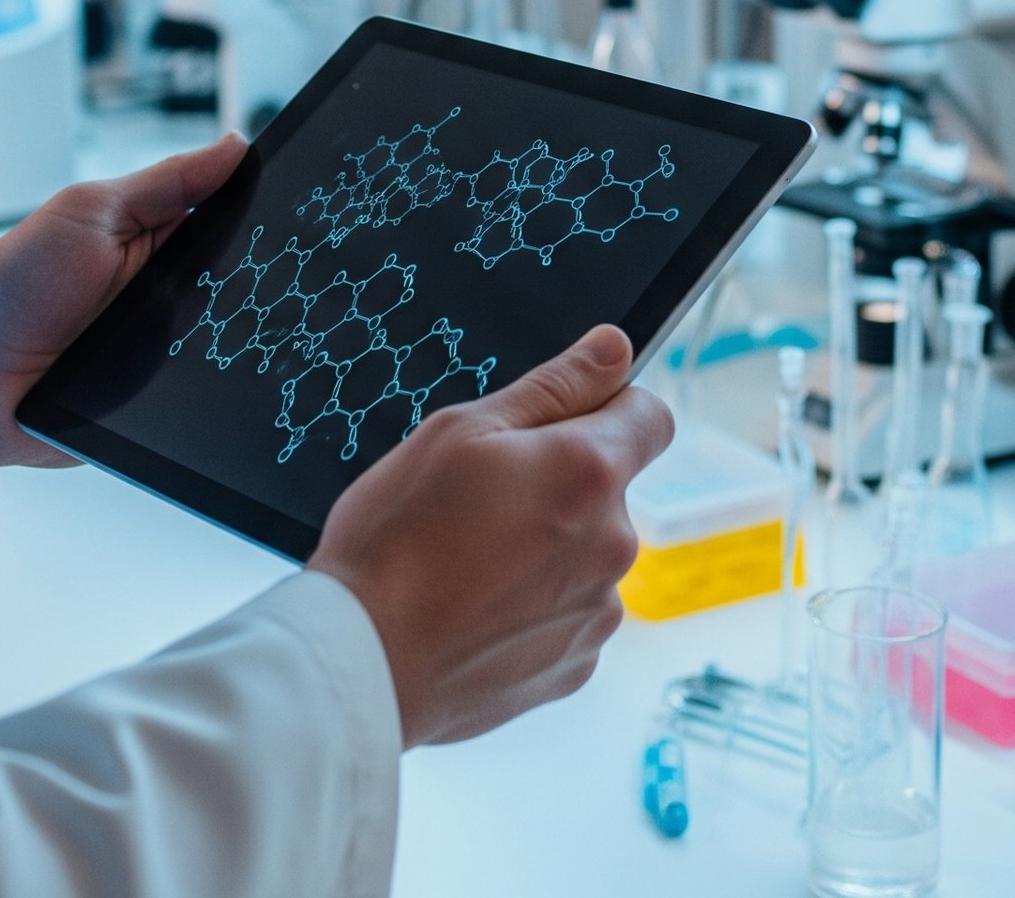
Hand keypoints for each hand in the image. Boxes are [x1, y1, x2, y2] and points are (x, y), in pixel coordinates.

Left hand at [0, 134, 247, 472]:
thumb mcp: (87, 213)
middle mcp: (174, 293)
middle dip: (259, 272)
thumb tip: (237, 145)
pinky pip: (209, 389)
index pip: (232, 219)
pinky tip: (216, 371)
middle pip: (244, 278)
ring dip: (236, 329)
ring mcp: (173, 348)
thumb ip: (164, 182)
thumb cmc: (13, 289)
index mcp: (161, 241)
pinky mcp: (166, 400)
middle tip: (267, 266)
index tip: (300, 195)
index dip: (266, 208)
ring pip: (234, 336)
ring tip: (227, 321)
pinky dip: (217, 380)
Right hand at [310, 324, 671, 747]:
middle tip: (477, 498)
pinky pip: (568, 611)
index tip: (555, 424)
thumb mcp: (461, 431)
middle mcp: (614, 545)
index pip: (650, 416)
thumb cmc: (399, 539)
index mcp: (590, 473)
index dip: (607, 407)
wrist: (364, 665)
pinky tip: (472, 608)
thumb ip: (554, 386)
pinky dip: (532, 604)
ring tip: (466, 561)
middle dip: (559, 481)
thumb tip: (615, 348)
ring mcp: (597, 612)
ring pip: (585, 552)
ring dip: (547, 546)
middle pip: (608, 487)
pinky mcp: (575, 665)